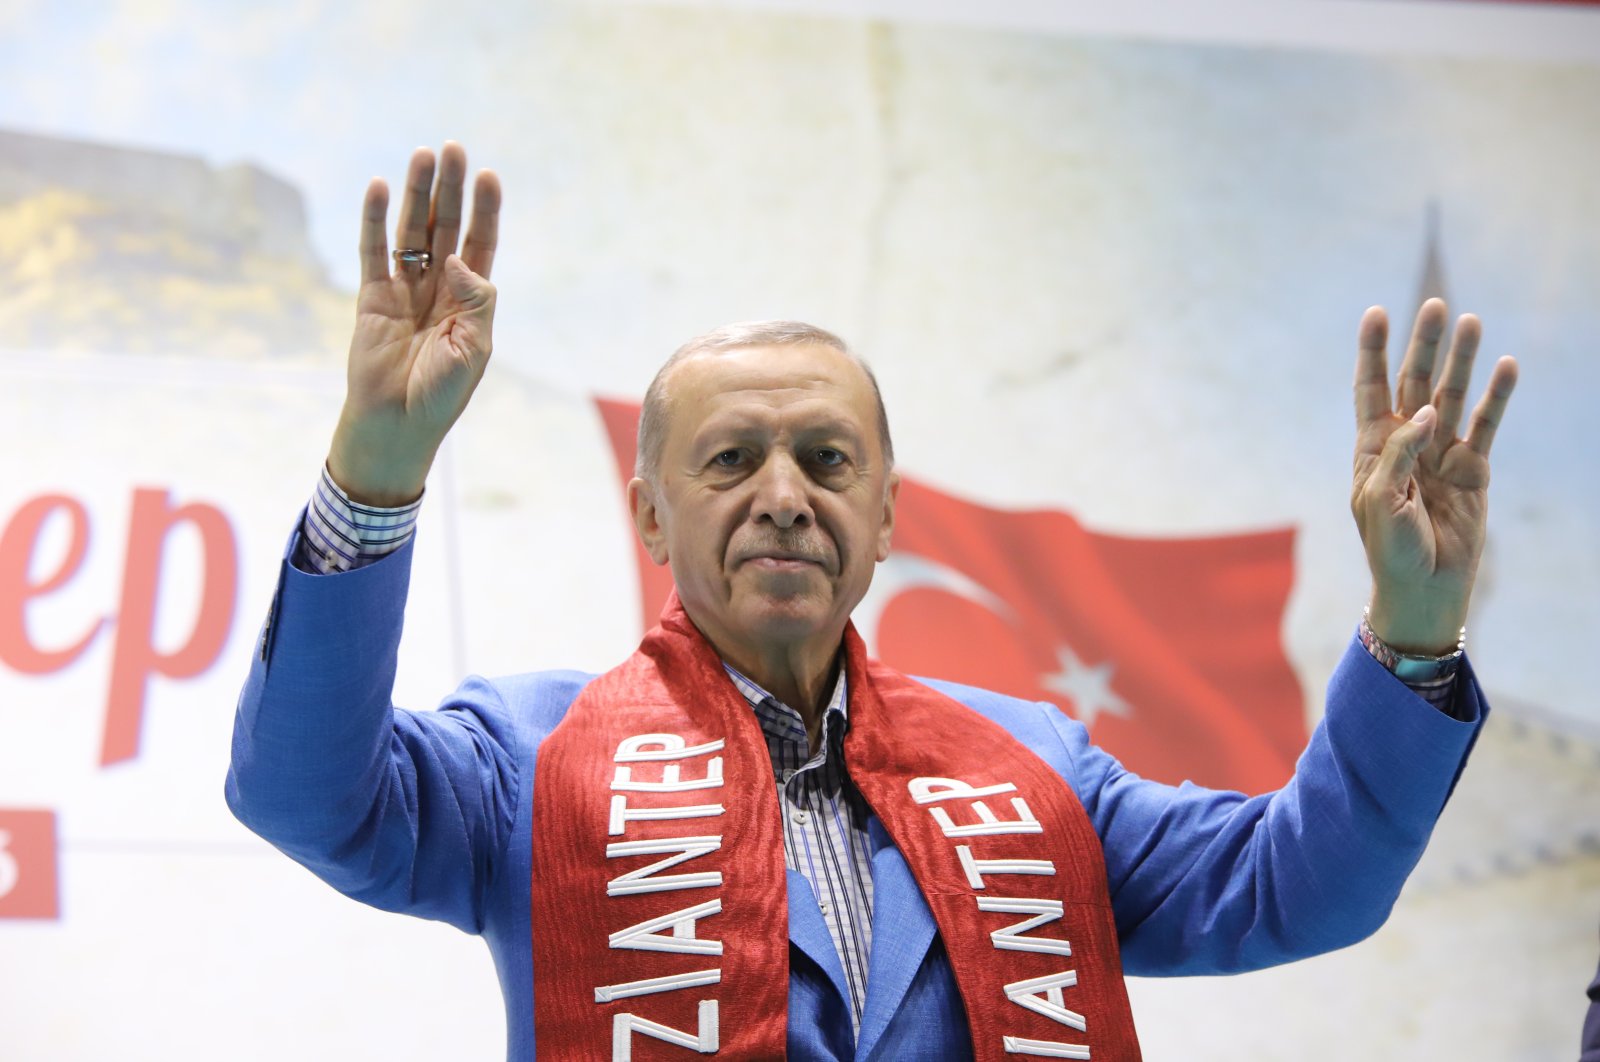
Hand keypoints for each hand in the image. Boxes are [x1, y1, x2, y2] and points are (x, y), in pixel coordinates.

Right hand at [327, 142, 500, 505]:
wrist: (398, 425)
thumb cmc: (441, 395)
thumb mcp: (473, 349)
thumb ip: (474, 301)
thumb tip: (458, 259)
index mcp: (470, 302)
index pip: (480, 245)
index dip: (484, 210)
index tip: (488, 176)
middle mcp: (439, 289)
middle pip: (445, 228)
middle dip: (450, 190)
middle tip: (452, 148)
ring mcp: (404, 290)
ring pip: (410, 232)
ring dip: (416, 194)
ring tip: (422, 156)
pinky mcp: (372, 298)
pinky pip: (373, 252)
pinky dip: (374, 220)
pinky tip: (380, 188)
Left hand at [1351, 298, 1517, 653]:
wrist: (1423, 588)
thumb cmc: (1390, 549)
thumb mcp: (1380, 500)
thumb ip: (1399, 453)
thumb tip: (1426, 413)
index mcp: (1372, 448)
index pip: (1370, 389)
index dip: (1372, 352)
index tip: (1375, 314)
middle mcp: (1407, 443)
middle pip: (1415, 382)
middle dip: (1423, 346)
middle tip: (1435, 307)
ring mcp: (1442, 453)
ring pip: (1453, 397)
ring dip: (1461, 361)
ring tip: (1471, 321)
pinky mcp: (1474, 469)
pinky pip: (1486, 425)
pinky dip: (1496, 397)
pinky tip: (1505, 367)